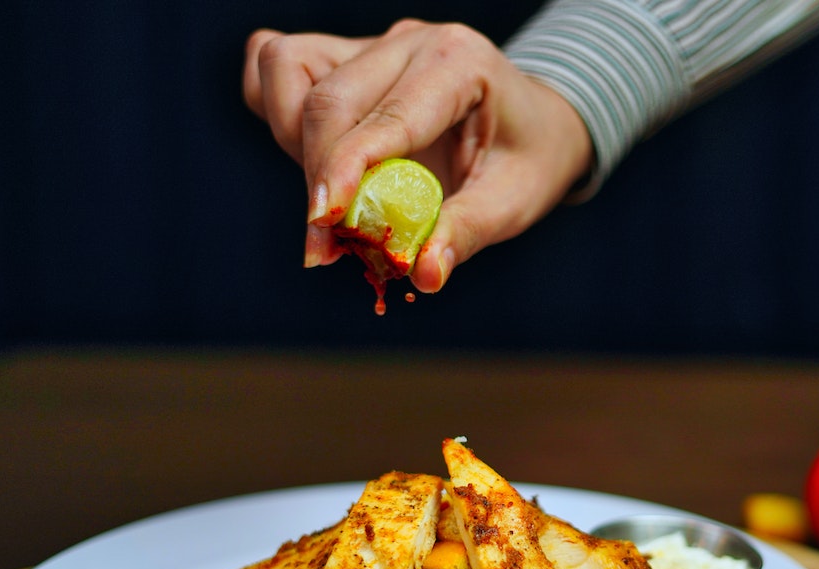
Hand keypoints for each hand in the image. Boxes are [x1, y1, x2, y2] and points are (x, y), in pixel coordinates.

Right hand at [242, 20, 592, 292]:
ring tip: (335, 197)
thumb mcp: (515, 201)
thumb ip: (466, 234)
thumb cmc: (529, 160)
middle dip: (317, 176)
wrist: (538, 125)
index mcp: (458, 63)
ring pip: (286, 69)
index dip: (344, 172)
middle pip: (327, 98)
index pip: (385, 117)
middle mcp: (409, 40)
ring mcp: (373, 43)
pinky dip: (280, 112)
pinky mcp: (347, 56)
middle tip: (328, 248)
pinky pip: (281, 67)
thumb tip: (424, 276)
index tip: (323, 227)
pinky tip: (318, 161)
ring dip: (291, 139)